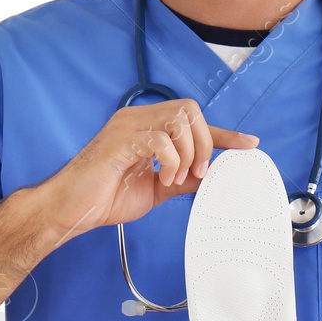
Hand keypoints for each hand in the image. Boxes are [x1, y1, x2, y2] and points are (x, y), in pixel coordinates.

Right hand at [41, 99, 257, 240]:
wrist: (72, 210)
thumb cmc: (105, 196)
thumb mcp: (157, 188)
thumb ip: (184, 176)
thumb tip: (213, 172)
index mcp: (146, 127)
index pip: (192, 120)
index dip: (224, 133)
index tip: (249, 144)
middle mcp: (137, 118)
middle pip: (190, 111)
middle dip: (204, 143)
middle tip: (198, 172)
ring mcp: (127, 126)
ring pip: (178, 120)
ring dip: (188, 153)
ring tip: (176, 178)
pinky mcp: (120, 140)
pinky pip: (159, 139)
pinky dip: (171, 161)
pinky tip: (162, 178)